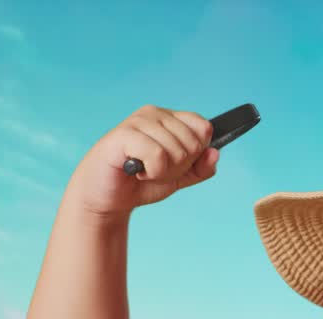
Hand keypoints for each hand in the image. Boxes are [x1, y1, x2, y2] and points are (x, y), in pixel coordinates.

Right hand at [66, 105, 219, 219]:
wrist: (107, 199)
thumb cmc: (140, 183)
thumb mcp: (179, 178)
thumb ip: (201, 168)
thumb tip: (215, 153)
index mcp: (169, 118)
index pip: (203, 127)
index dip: (197, 153)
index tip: (176, 163)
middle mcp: (154, 114)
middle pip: (194, 143)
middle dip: (179, 168)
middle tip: (155, 170)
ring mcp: (138, 121)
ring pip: (177, 151)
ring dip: (163, 172)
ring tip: (144, 171)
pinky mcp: (124, 134)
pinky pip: (158, 155)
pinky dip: (152, 172)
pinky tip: (136, 171)